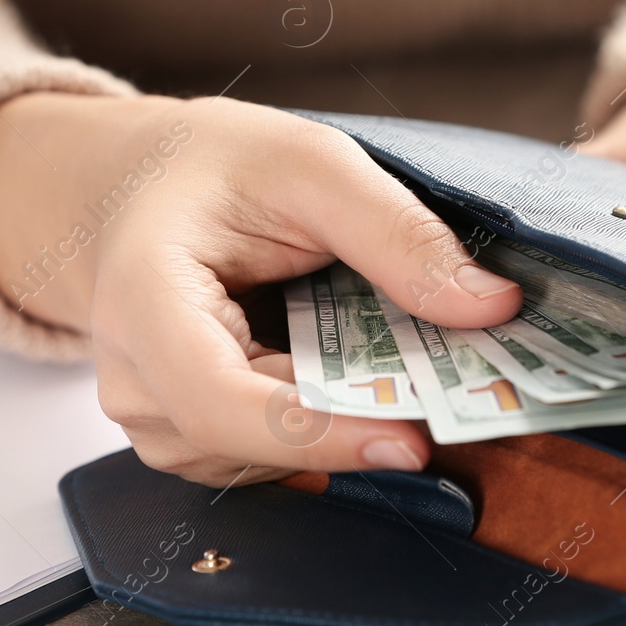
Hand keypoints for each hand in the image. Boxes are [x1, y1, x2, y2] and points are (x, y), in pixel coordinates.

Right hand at [0, 94, 521, 486]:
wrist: (132, 188)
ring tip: (408, 367)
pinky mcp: (190, 436)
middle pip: (253, 442)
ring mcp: (156, 420)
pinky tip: (362, 379)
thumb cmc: (208, 167)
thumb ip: (398, 232)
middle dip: (360, 425)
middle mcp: (135, 381)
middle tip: (460, 396)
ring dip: (348, 425)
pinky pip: (270, 455)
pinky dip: (329, 425)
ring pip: (269, 460)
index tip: (414, 438)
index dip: (320, 434)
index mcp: (143, 301)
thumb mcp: (310, 164)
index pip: (221, 402)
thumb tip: (493, 307)